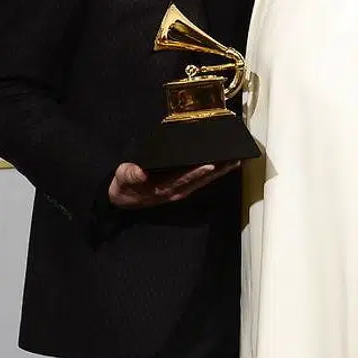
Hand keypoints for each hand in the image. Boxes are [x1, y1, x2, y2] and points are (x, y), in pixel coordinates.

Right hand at [107, 161, 239, 209]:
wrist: (123, 199)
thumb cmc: (124, 185)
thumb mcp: (123, 178)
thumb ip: (131, 174)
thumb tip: (140, 172)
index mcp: (162, 187)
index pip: (182, 179)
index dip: (196, 173)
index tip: (209, 165)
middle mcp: (175, 191)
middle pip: (199, 180)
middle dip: (217, 171)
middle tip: (234, 159)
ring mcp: (180, 191)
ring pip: (203, 181)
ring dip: (219, 172)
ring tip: (235, 161)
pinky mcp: (181, 188)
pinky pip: (200, 181)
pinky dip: (212, 174)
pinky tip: (222, 166)